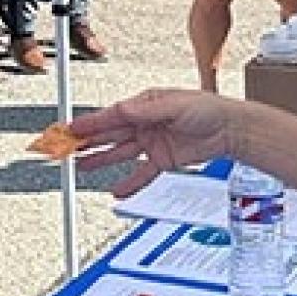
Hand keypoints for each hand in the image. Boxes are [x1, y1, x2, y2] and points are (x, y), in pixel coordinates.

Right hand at [71, 88, 235, 193]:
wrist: (231, 129)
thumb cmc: (207, 109)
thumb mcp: (175, 105)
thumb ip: (146, 110)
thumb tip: (122, 109)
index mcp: (144, 105)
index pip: (110, 116)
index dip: (88, 124)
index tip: (70, 130)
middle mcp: (145, 123)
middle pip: (110, 134)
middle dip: (87, 141)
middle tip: (65, 149)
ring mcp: (152, 142)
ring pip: (120, 152)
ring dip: (100, 159)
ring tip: (81, 166)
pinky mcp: (163, 160)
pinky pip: (142, 173)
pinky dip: (130, 182)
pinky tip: (117, 190)